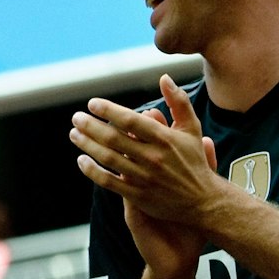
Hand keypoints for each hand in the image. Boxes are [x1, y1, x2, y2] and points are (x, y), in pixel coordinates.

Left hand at [72, 76, 227, 235]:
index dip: (108, 110)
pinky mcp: (137, 194)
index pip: (130, 120)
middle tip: (76, 117)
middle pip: (113, 138)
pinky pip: (108, 181)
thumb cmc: (194, 161)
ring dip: (87, 144)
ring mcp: (144, 177)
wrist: (203, 200)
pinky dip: (91, 170)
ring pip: (107, 158)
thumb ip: (178, 102)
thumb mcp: (192, 129)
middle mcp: (153, 157)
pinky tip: (81, 159)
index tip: (92, 103)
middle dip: (90, 126)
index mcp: (165, 139)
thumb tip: (164, 78)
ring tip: (74, 133)